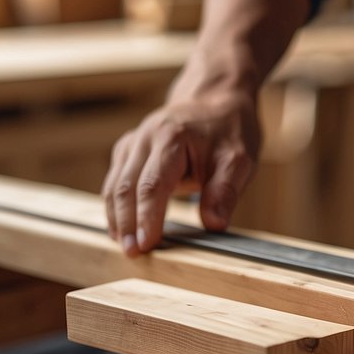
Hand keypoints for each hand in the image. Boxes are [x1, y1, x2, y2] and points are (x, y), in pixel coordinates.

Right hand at [102, 92, 259, 256]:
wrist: (216, 99)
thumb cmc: (229, 130)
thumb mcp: (239, 160)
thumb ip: (225, 191)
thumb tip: (214, 225)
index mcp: (171, 138)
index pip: (152, 185)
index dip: (147, 218)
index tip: (147, 245)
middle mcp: (145, 138)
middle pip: (125, 187)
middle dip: (126, 223)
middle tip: (132, 254)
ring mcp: (133, 143)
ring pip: (114, 185)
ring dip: (116, 218)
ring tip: (124, 247)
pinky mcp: (129, 151)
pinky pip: (115, 180)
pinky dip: (116, 206)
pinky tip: (121, 229)